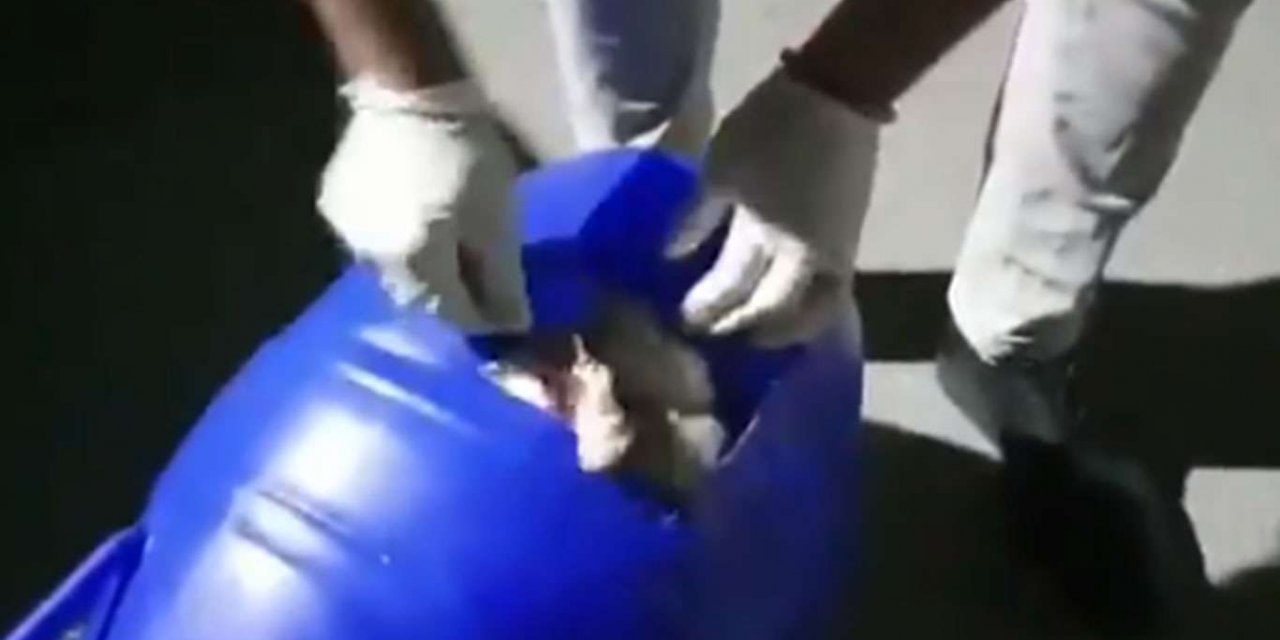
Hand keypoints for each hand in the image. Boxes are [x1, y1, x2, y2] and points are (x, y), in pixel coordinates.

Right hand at [318, 77, 529, 332]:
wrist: (408, 89)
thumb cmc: (465, 152)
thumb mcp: (497, 217)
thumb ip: (502, 279)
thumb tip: (511, 326)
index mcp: (415, 264)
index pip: (453, 316)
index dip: (484, 319)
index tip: (509, 312)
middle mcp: (372, 261)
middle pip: (420, 300)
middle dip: (452, 298)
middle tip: (481, 284)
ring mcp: (347, 235)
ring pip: (393, 274)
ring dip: (422, 273)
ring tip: (449, 254)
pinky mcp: (334, 208)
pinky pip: (372, 245)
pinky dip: (397, 245)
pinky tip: (414, 224)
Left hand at [668, 68, 880, 346]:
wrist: (835, 95)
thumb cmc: (769, 126)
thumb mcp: (721, 168)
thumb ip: (697, 218)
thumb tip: (672, 257)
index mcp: (766, 236)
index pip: (730, 288)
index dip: (704, 309)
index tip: (681, 323)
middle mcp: (803, 258)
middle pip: (770, 309)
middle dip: (739, 325)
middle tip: (711, 335)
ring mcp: (833, 254)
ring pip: (813, 311)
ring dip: (785, 330)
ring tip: (758, 338)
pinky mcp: (850, 242)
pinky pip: (832, 292)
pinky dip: (811, 309)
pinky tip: (791, 310)